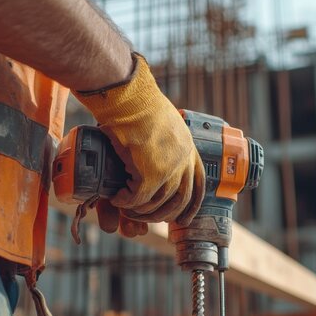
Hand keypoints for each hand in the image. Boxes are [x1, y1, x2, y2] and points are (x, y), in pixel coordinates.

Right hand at [74, 53, 205, 233]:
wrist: (127, 96)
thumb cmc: (136, 103)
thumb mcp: (160, 123)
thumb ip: (163, 142)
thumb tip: (152, 152)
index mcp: (188, 147)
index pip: (198, 183)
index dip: (191, 205)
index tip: (184, 219)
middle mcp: (183, 160)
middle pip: (180, 199)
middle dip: (163, 215)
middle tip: (147, 219)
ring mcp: (169, 168)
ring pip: (157, 203)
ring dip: (140, 210)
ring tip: (126, 207)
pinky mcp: (150, 174)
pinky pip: (137, 198)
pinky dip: (125, 202)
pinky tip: (116, 199)